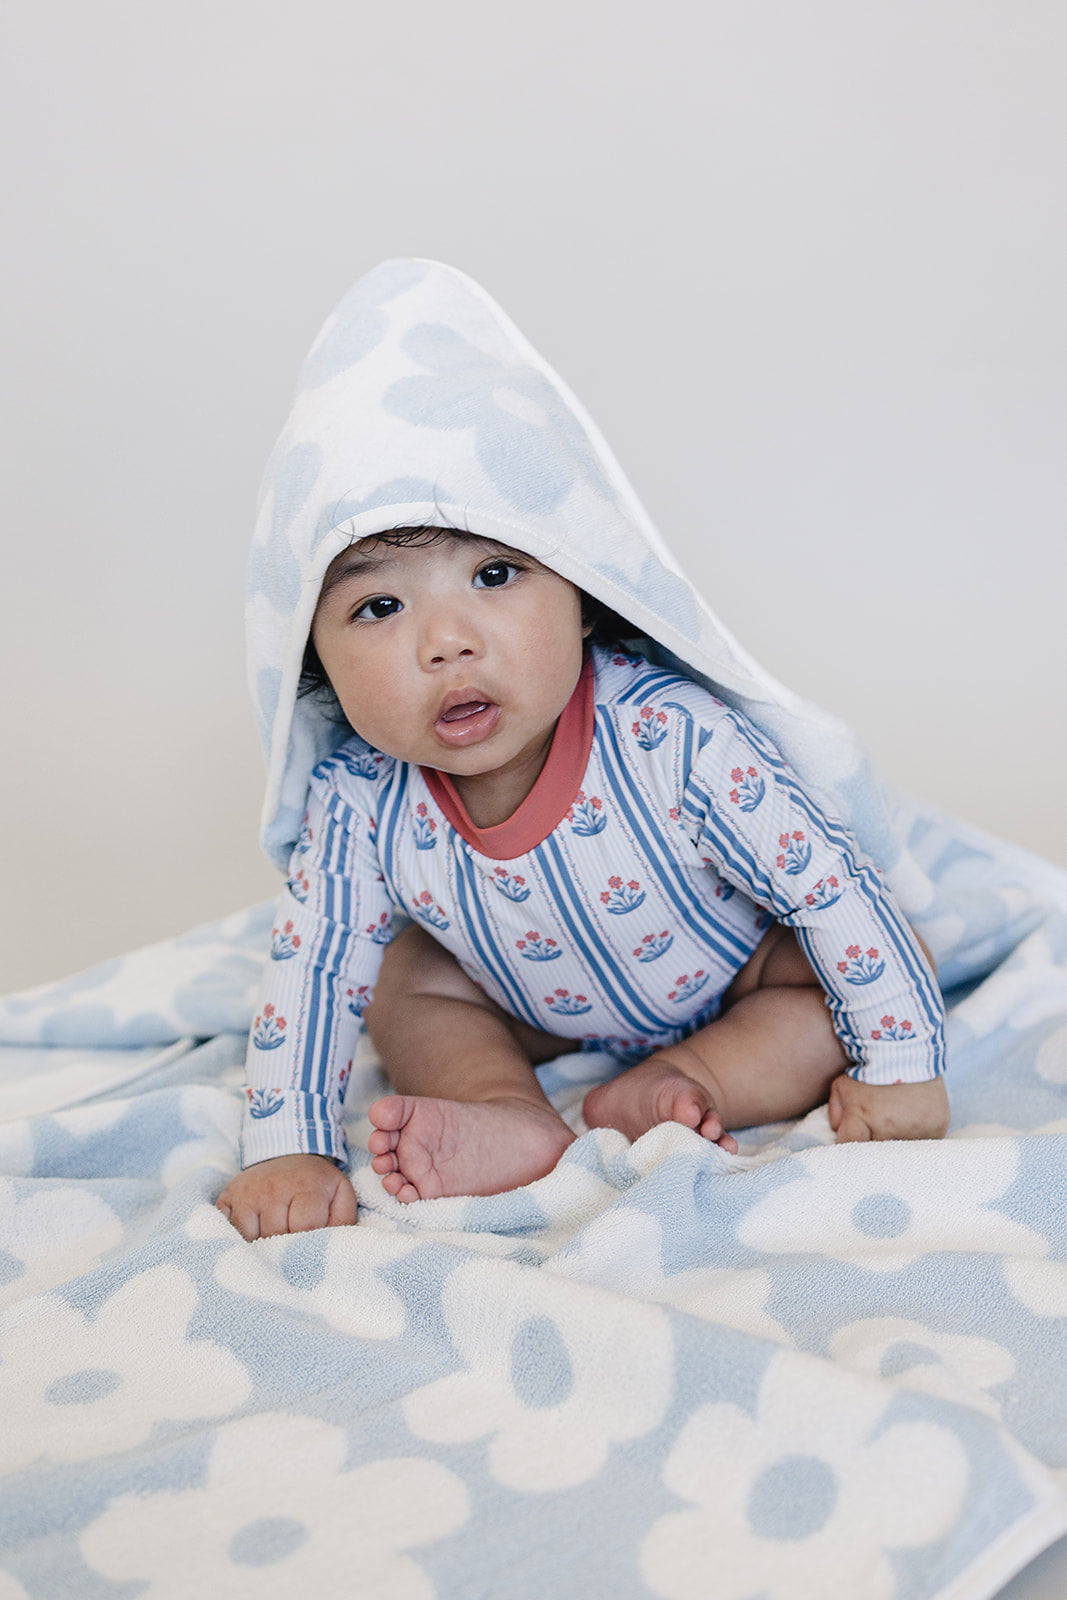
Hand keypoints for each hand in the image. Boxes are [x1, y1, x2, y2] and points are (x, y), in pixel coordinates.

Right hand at [216, 1154, 357, 1239]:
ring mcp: (246, 1193)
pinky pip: (228, 1231)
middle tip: (292, 1245)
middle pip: (276, 1236)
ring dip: (261, 1247)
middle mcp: (272, 1188)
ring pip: (250, 1238)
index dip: (310, 1243)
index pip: (305, 1227)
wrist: (285, 1154)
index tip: (310, 1247)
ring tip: (274, 1241)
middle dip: (285, 1247)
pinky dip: (239, 1241)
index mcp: (305, 1185)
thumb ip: (343, 1220)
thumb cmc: (315, 1182)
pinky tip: (251, 1239)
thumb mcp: (340, 1193)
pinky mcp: (226, 1198)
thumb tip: (332, 1248)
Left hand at [828, 1074, 949, 1142]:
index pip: (850, 1147)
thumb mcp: (842, 1086)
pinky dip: (920, 1135)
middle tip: (876, 1126)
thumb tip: (839, 1134)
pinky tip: (914, 1120)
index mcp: (864, 1119)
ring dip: (899, 1141)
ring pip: (904, 1150)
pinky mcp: (937, 1127)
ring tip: (897, 1121)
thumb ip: (836, 1113)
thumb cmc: (870, 1069)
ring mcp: (917, 1130)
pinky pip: (927, 1142)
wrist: (907, 1048)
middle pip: (878, 1152)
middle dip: (874, 1143)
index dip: (850, 1142)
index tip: (853, 1135)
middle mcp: (891, 1129)